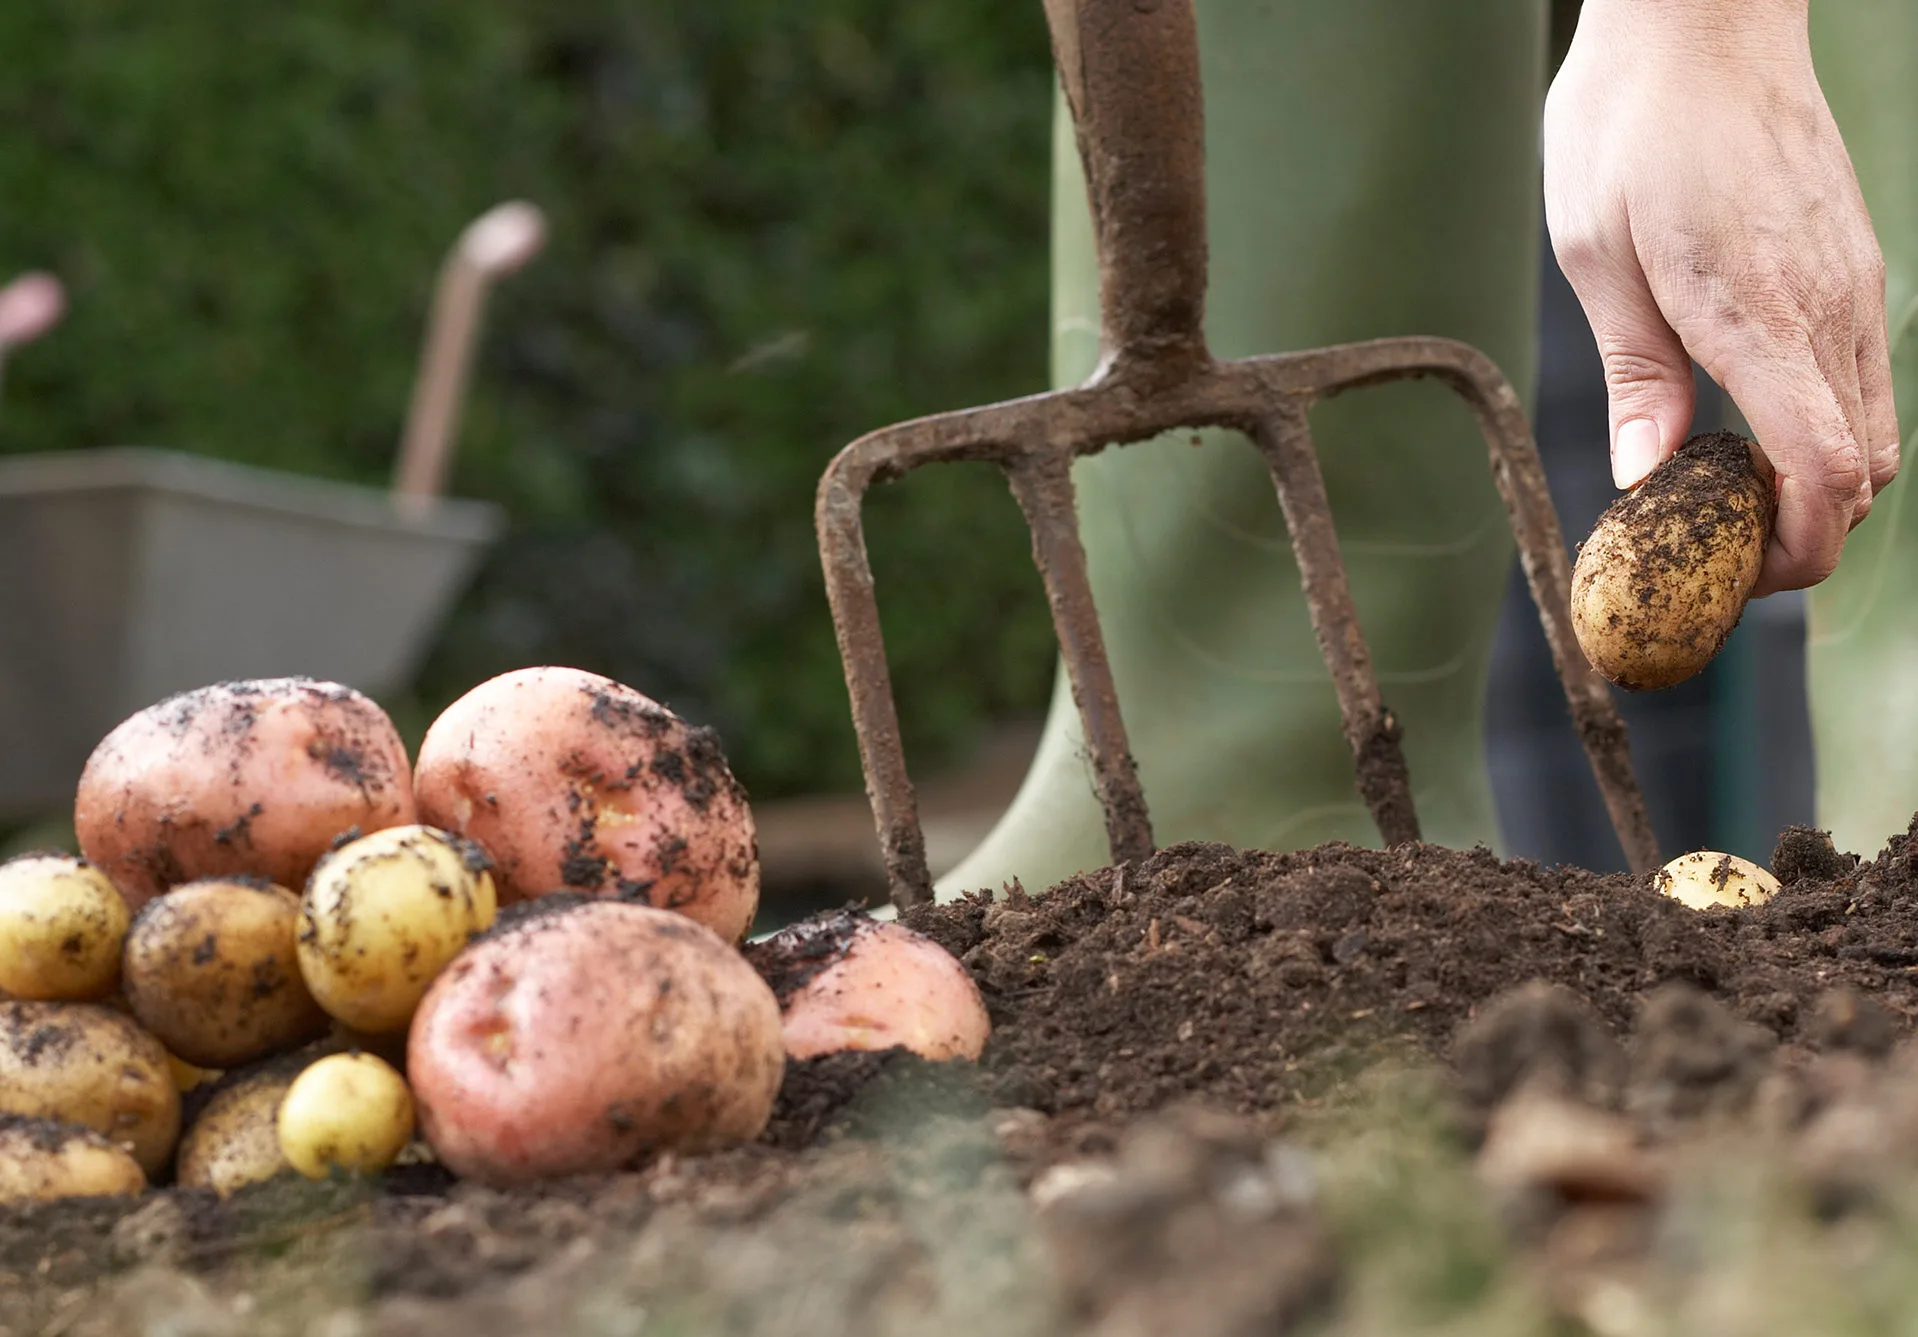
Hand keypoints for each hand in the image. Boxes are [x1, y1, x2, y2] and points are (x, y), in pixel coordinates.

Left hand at [1543, 0, 1897, 594]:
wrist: (1700, 19)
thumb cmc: (1630, 126)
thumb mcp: (1597, 258)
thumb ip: (1635, 376)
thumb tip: (1646, 480)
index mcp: (1760, 316)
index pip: (1824, 473)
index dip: (1795, 551)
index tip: (1733, 579)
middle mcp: (1830, 307)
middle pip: (1865, 471)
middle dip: (1803, 533)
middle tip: (1713, 547)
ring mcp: (1854, 283)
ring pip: (1873, 427)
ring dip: (1814, 482)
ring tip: (1723, 491)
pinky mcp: (1854, 262)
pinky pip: (1861, 376)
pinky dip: (1822, 426)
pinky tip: (1747, 419)